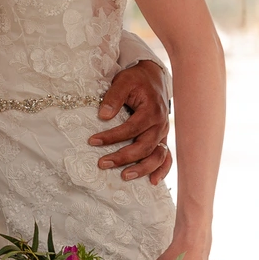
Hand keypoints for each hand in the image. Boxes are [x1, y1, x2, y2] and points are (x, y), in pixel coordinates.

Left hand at [89, 59, 170, 182]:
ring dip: (142, 168)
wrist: (154, 77)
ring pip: (157, 156)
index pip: (131, 128)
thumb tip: (103, 116)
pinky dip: (162, 170)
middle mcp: (160, 124)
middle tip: (102, 163)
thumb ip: (113, 97)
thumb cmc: (136, 80)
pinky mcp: (163, 138)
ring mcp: (163, 133)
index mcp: (151, 110)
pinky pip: (166, 157)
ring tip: (124, 176)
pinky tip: (152, 182)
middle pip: (143, 146)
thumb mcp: (123, 81)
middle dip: (123, 157)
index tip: (92, 141)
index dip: (111, 137)